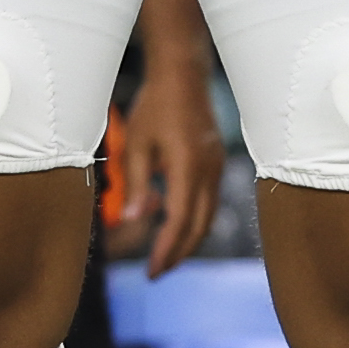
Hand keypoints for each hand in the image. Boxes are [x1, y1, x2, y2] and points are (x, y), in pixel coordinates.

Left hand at [104, 72, 229, 275]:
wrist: (182, 75)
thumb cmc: (154, 106)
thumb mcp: (136, 145)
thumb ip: (135, 184)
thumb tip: (131, 220)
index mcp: (187, 166)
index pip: (180, 220)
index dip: (166, 249)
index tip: (152, 271)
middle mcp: (208, 170)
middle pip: (199, 226)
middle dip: (179, 253)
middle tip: (157, 272)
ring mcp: (217, 167)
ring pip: (208, 216)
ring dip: (188, 239)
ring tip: (165, 255)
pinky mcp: (216, 163)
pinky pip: (209, 200)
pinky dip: (193, 219)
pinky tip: (173, 223)